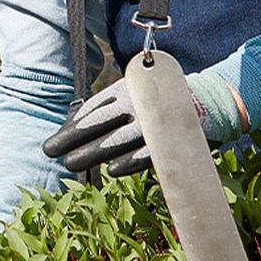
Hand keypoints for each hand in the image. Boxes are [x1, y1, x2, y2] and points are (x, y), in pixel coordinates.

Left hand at [42, 69, 244, 175]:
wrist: (210, 101)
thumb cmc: (162, 103)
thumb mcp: (136, 97)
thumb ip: (109, 108)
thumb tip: (74, 123)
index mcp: (130, 90)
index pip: (96, 108)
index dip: (75, 124)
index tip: (56, 141)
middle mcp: (139, 102)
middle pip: (101, 122)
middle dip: (74, 138)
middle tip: (50, 150)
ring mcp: (154, 121)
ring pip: (119, 138)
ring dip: (94, 151)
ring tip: (71, 163)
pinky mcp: (170, 138)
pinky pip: (147, 152)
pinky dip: (130, 161)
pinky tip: (112, 170)